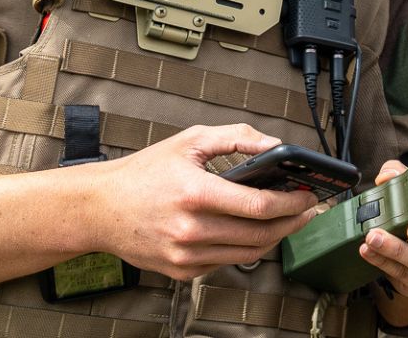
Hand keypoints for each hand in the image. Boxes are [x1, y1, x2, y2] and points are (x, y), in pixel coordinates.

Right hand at [85, 124, 318, 278]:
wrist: (100, 208)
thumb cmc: (143, 174)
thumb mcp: (189, 141)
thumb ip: (236, 137)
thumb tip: (274, 144)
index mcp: (194, 193)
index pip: (258, 205)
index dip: (291, 202)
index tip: (308, 195)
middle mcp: (190, 229)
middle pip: (260, 233)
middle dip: (292, 221)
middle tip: (307, 209)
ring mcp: (185, 254)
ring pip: (248, 253)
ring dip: (275, 238)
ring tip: (287, 221)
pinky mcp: (182, 270)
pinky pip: (226, 263)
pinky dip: (245, 248)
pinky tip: (252, 232)